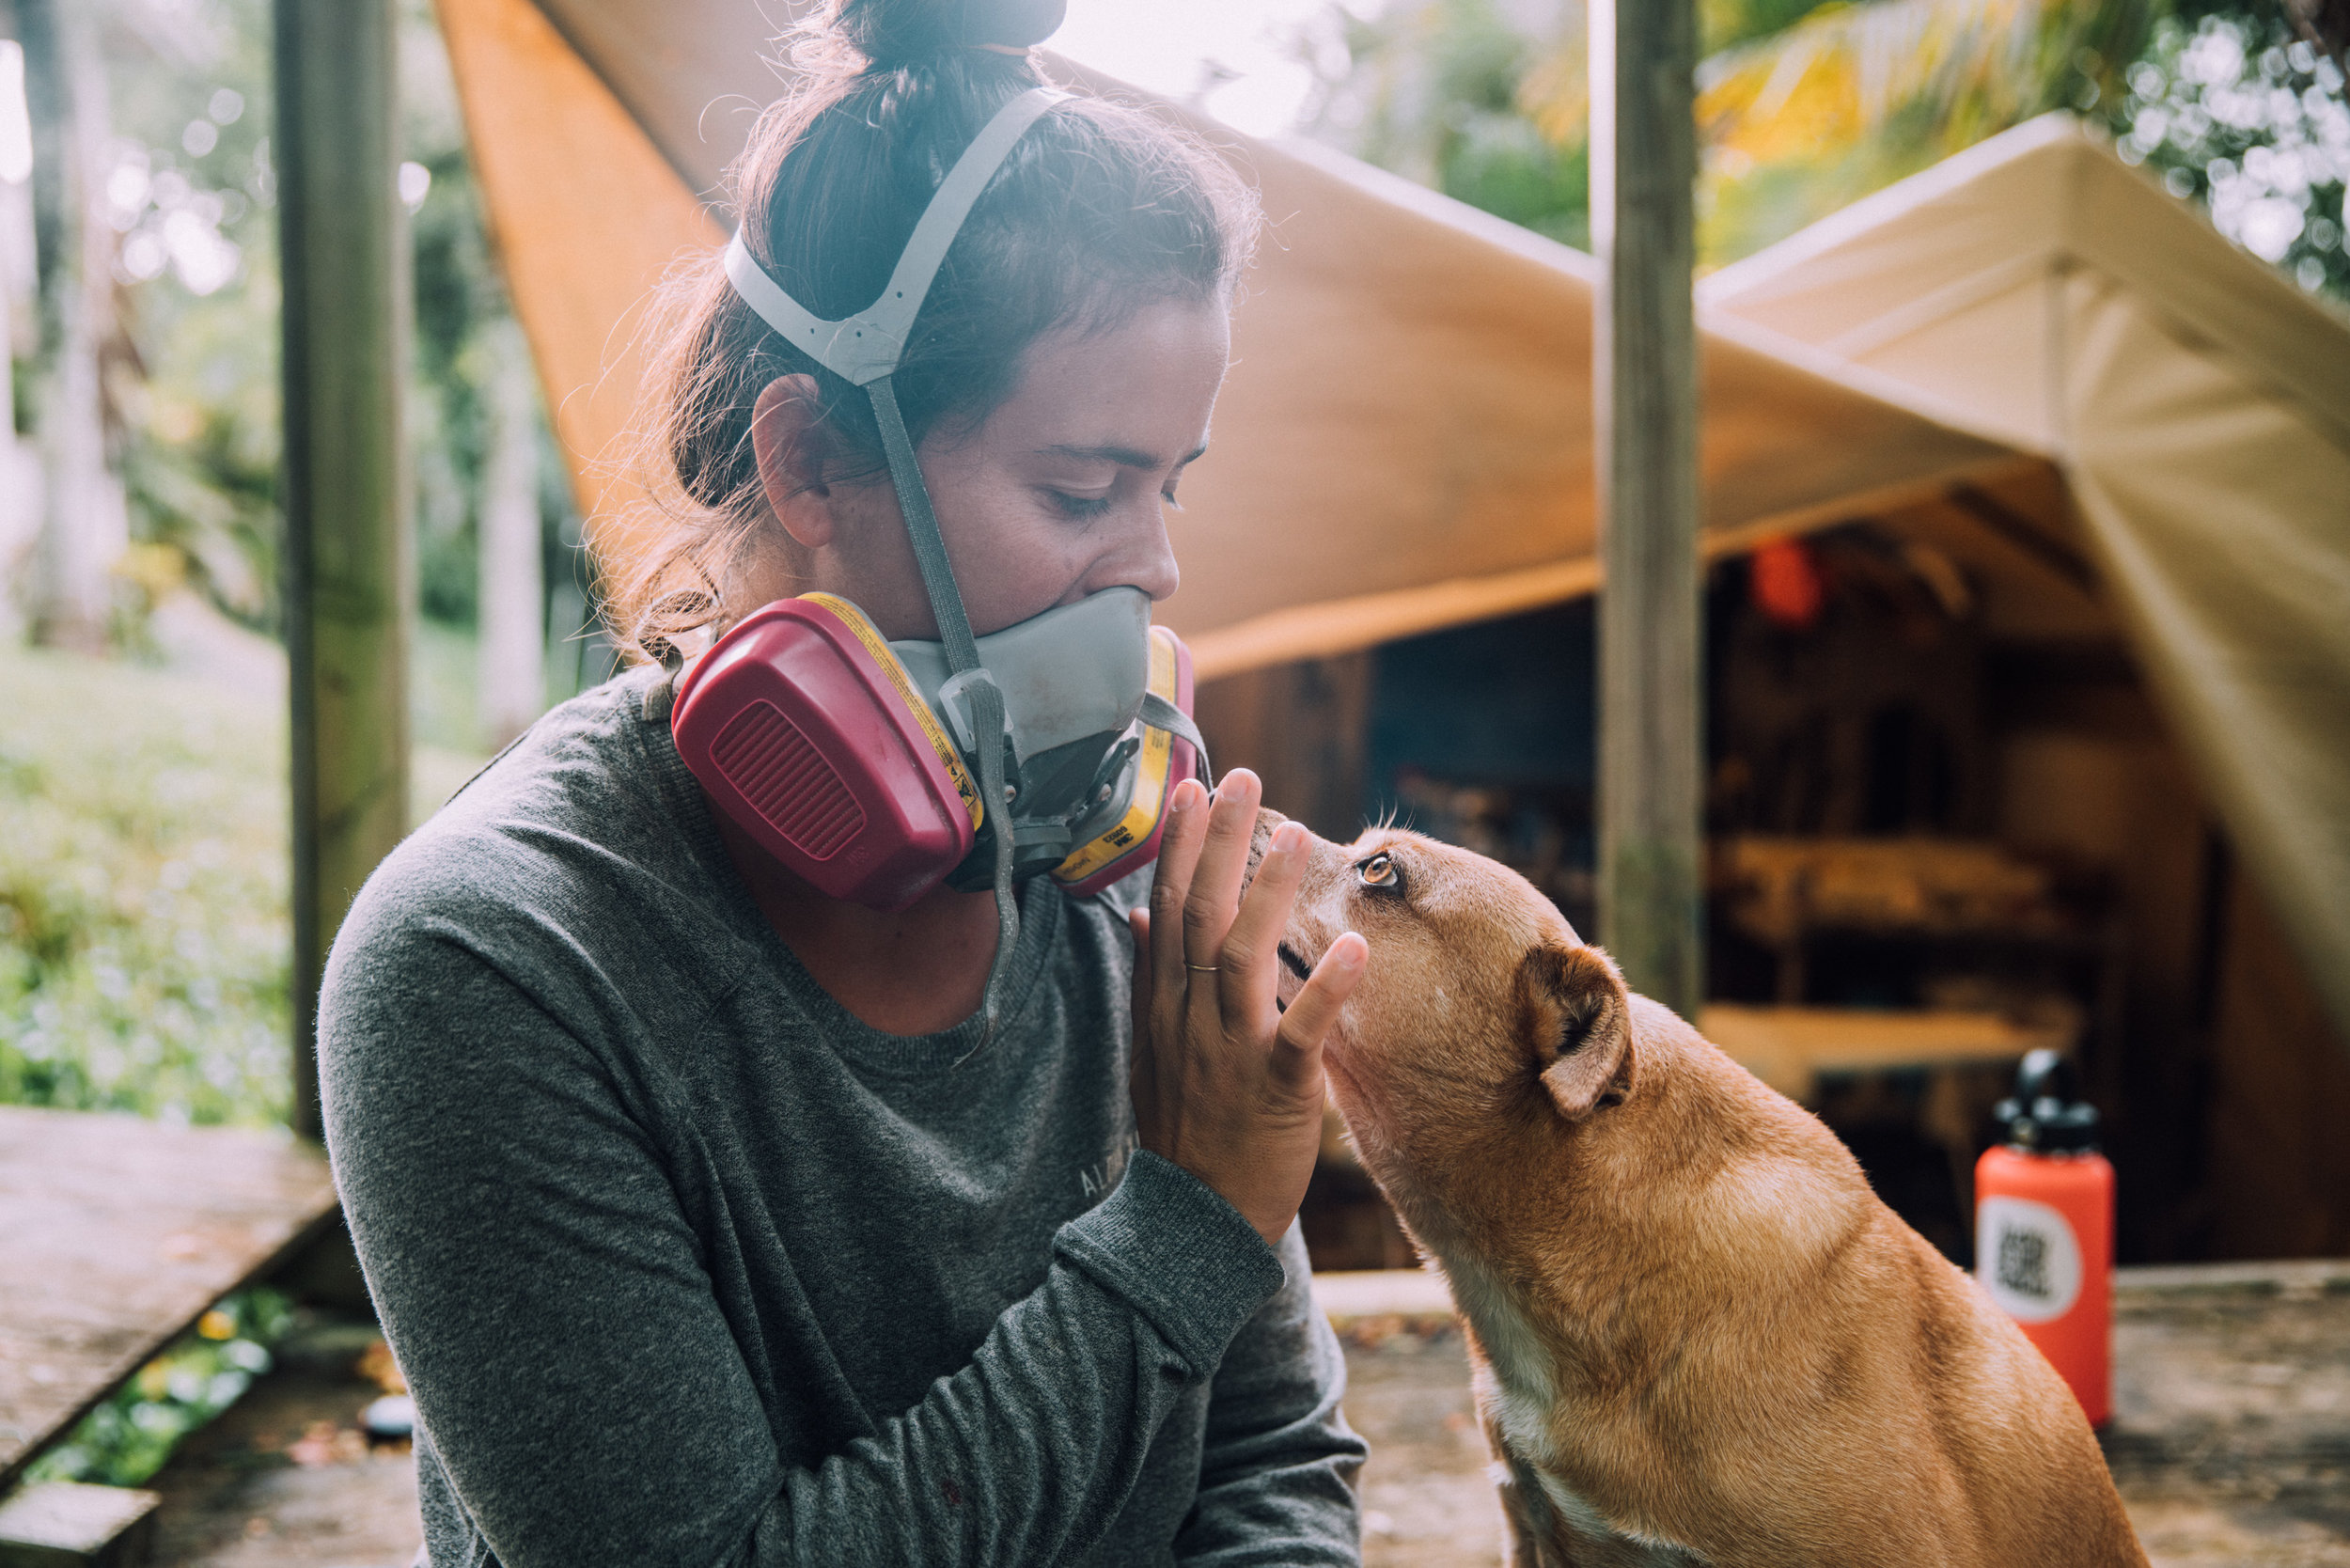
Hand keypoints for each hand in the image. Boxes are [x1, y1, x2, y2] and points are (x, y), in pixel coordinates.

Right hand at [1127, 770, 1367, 1247]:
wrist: (1195, 1221)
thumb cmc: (1185, 1127)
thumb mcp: (1152, 1047)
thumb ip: (1149, 976)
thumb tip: (1138, 913)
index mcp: (1162, 1003)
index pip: (1166, 907)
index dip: (1179, 846)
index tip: (1192, 789)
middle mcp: (1188, 1016)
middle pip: (1198, 914)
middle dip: (1218, 843)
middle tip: (1242, 779)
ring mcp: (1227, 1050)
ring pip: (1239, 959)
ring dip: (1266, 894)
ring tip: (1296, 835)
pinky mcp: (1272, 1088)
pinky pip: (1299, 1033)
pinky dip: (1326, 990)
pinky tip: (1353, 947)